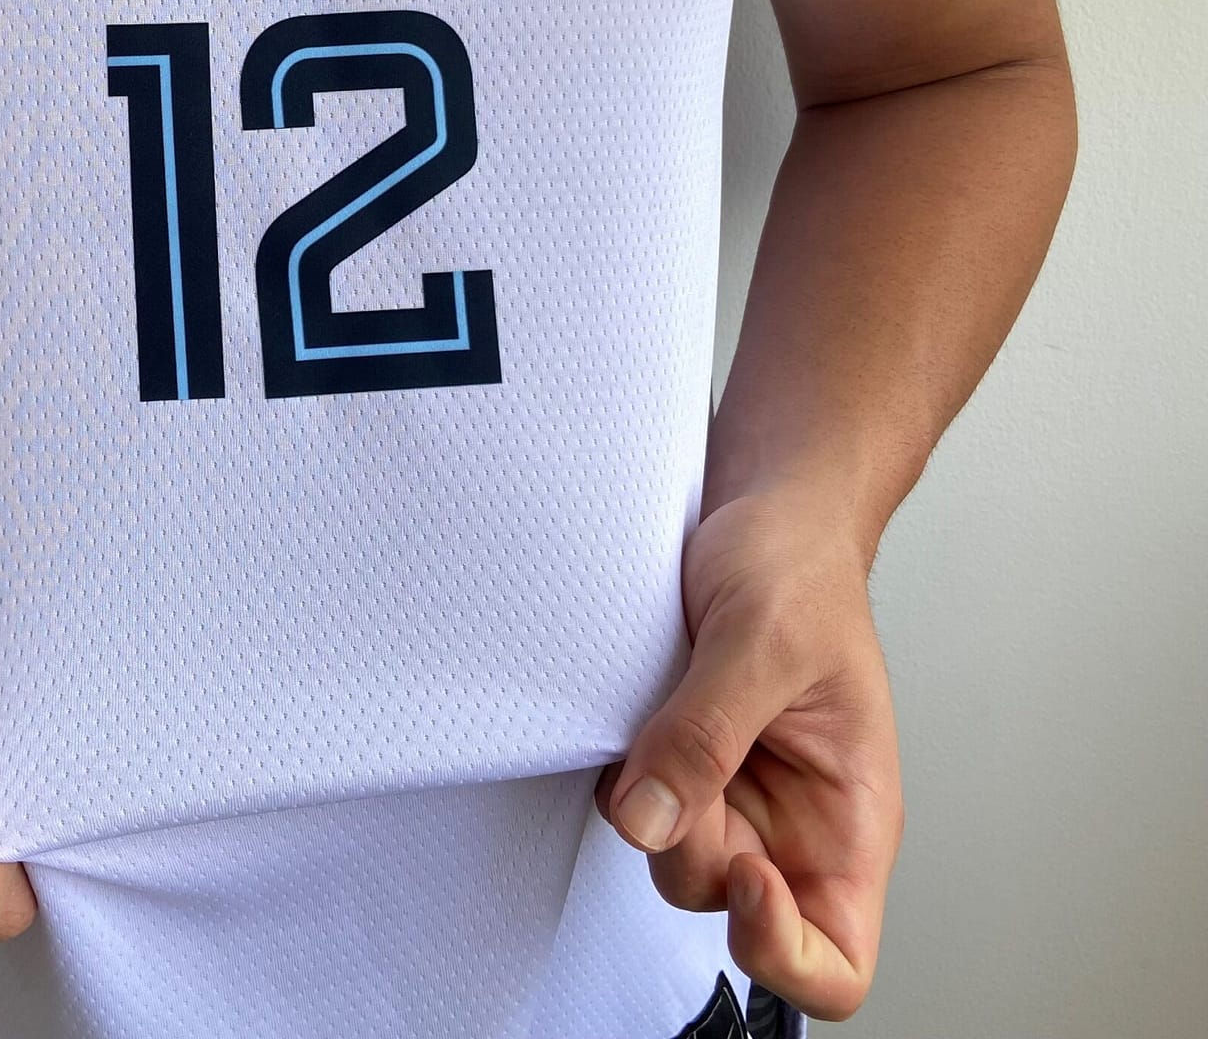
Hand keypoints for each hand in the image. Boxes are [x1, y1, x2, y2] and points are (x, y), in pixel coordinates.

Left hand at [595, 492, 902, 1020]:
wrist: (763, 511)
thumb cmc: (800, 568)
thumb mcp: (761, 641)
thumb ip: (706, 732)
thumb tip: (649, 821)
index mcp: (850, 819)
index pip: (836, 963)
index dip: (782, 949)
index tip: (745, 869)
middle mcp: (791, 825)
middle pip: (731, 911)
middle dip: (693, 849)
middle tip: (676, 757)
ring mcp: (732, 796)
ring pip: (673, 856)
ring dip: (651, 804)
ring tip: (663, 712)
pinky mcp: (681, 763)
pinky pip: (637, 803)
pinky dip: (623, 772)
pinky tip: (637, 710)